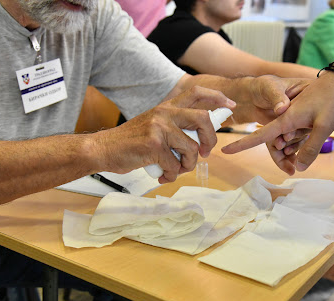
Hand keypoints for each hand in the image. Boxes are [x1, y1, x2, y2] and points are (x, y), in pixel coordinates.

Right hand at [94, 86, 235, 182]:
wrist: (103, 149)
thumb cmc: (131, 142)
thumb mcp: (155, 125)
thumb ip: (176, 126)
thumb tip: (202, 139)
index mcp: (166, 106)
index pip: (197, 92)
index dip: (217, 97)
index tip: (230, 106)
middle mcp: (165, 113)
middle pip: (203, 120)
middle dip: (211, 139)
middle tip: (206, 153)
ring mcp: (159, 128)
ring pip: (192, 149)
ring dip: (188, 165)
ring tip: (176, 169)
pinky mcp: (154, 145)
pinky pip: (176, 165)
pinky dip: (172, 175)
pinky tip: (162, 174)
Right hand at [222, 72, 333, 173]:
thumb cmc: (333, 99)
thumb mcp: (324, 125)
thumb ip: (311, 147)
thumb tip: (299, 168)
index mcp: (286, 119)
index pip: (259, 136)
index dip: (241, 144)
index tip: (224, 150)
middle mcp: (286, 119)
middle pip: (276, 145)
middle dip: (282, 158)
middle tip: (292, 170)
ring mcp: (294, 118)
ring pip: (288, 142)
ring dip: (294, 151)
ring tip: (305, 153)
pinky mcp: (302, 118)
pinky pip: (297, 136)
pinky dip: (302, 144)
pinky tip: (311, 144)